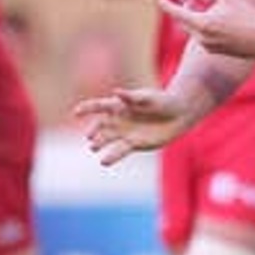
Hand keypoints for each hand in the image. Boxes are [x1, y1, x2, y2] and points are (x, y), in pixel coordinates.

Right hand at [72, 87, 197, 164]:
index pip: (99, 106)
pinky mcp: (133, 144)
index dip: (87, 108)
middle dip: (93, 130)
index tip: (76, 112)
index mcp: (119, 105)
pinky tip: (104, 162)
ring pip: (107, 139)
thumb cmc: (162, 101)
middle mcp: (118, 119)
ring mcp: (124, 132)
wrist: (177, 115)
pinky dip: (111, 157)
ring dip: (99, 143)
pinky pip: (119, 151)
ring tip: (94, 147)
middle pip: (100, 125)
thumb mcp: (147, 97)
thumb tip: (116, 92)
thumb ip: (131, 97)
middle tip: (89, 136)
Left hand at [160, 0, 254, 59]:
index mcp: (204, 23)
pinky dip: (203, 30)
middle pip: (185, 22)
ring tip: (202, 11)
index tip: (160, 0)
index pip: (178, 13)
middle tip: (188, 2)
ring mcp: (209, 46)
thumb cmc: (248, 17)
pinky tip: (213, 25)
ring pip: (195, 31)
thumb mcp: (231, 0)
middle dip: (185, 12)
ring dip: (195, 21)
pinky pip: (203, 39)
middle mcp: (203, 37)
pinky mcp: (216, 51)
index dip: (168, 6)